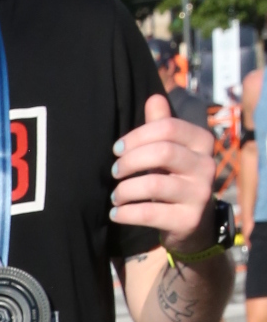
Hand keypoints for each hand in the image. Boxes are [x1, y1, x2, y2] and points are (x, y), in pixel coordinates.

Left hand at [110, 91, 218, 246]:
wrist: (191, 224)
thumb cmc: (173, 179)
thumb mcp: (170, 150)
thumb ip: (161, 126)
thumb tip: (153, 97)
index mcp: (202, 142)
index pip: (168, 127)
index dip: (137, 136)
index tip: (117, 149)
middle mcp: (206, 165)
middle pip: (163, 152)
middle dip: (130, 161)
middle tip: (114, 171)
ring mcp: (200, 194)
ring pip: (154, 184)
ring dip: (125, 190)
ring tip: (115, 196)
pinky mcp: (189, 220)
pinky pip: (150, 214)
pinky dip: (126, 213)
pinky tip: (116, 213)